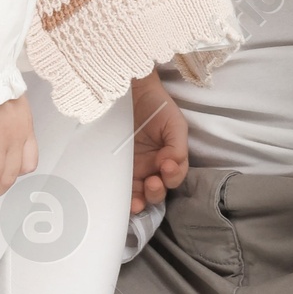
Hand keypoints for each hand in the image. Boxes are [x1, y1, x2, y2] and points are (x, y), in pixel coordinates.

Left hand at [129, 72, 188, 215]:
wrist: (131, 92)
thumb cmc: (156, 106)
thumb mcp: (175, 123)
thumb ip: (178, 146)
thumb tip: (171, 163)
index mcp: (168, 160)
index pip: (173, 178)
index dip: (172, 177)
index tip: (167, 165)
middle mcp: (151, 168)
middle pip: (156, 191)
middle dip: (156, 192)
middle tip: (152, 182)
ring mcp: (132, 169)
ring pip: (138, 194)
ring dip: (139, 201)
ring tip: (136, 201)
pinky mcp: (114, 168)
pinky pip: (119, 186)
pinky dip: (121, 196)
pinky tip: (120, 199)